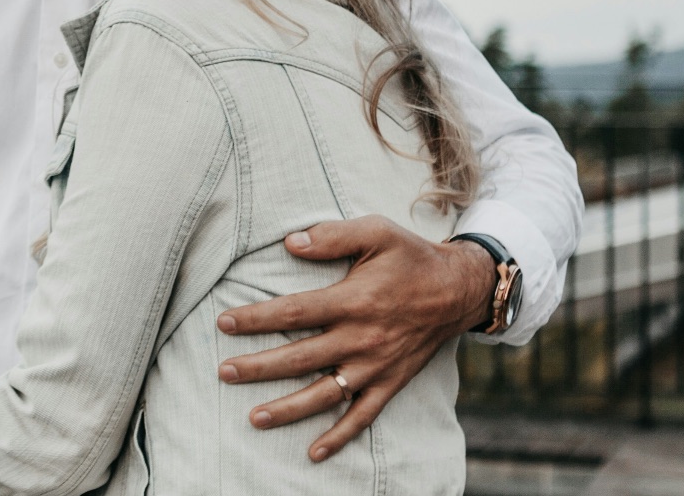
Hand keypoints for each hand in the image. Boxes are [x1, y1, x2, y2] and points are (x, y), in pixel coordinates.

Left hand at [214, 216, 497, 461]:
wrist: (459, 289)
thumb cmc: (411, 257)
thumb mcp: (377, 232)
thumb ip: (333, 236)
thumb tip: (290, 241)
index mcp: (354, 300)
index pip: (295, 312)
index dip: (257, 318)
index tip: (224, 322)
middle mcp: (362, 338)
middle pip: (301, 358)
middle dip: (259, 367)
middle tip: (224, 372)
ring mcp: (376, 365)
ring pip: (326, 393)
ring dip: (289, 408)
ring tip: (254, 417)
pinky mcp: (390, 382)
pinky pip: (363, 416)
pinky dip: (339, 436)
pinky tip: (314, 452)